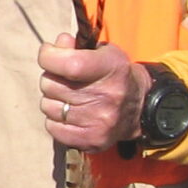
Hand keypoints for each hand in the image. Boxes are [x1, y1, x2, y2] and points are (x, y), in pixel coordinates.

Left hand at [34, 36, 147, 153]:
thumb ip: (75, 46)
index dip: (48, 56)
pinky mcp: (90, 140)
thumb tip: (52, 48)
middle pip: (50, 84)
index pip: (68, 64)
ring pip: (47, 106)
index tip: (48, 53)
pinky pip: (52, 127)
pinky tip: (70, 114)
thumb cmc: (114, 75)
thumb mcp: (103, 52)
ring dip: (53, 99)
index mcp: (110, 68)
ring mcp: (97, 121)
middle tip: (65, 79)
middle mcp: (105, 97)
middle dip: (51, 78)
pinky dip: (55, 120)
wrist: (140, 108)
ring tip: (69, 97)